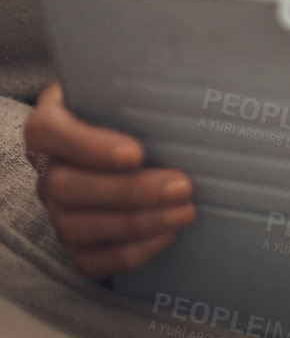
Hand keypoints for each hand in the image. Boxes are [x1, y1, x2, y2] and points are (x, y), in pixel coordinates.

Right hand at [22, 82, 195, 279]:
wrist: (133, 144)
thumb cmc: (132, 111)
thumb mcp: (131, 90)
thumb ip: (146, 86)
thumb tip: (193, 77)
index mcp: (51, 125)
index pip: (50, 133)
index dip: (89, 146)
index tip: (136, 152)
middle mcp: (48, 171)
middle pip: (68, 187)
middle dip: (129, 191)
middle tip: (182, 186)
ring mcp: (58, 211)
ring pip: (79, 227)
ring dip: (137, 223)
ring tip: (185, 211)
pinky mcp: (76, 243)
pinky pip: (91, 260)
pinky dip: (130, 253)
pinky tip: (167, 236)